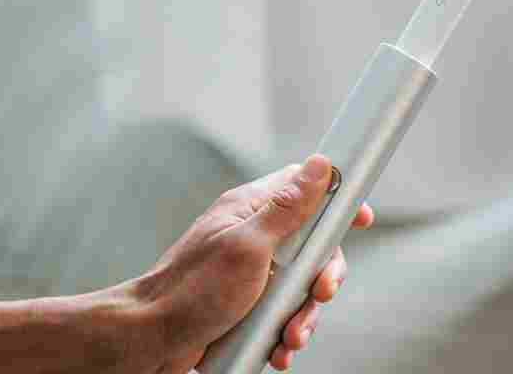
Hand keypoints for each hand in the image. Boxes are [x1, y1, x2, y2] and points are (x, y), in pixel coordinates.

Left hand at [134, 154, 373, 371]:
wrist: (151, 340)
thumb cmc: (191, 290)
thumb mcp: (248, 246)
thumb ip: (287, 208)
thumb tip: (319, 165)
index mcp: (251, 210)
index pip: (304, 189)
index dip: (336, 200)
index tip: (360, 218)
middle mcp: (255, 237)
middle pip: (312, 244)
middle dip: (322, 275)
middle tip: (319, 293)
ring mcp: (253, 271)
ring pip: (301, 284)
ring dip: (303, 313)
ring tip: (291, 336)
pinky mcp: (249, 302)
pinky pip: (283, 311)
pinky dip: (286, 330)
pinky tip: (280, 347)